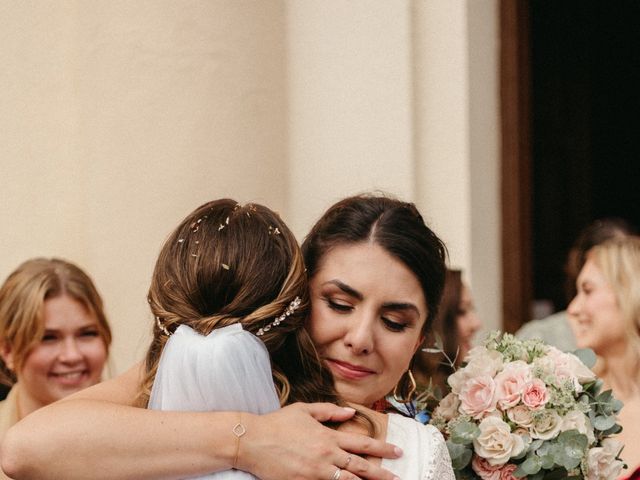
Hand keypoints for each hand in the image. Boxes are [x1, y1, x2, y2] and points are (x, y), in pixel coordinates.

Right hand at [237, 403, 400, 479]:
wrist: (252, 441)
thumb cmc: (277, 423)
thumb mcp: (304, 410)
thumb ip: (329, 411)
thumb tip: (350, 412)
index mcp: (328, 436)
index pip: (361, 443)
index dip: (382, 448)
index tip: (397, 452)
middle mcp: (326, 455)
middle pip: (360, 467)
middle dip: (382, 474)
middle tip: (397, 478)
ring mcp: (316, 473)